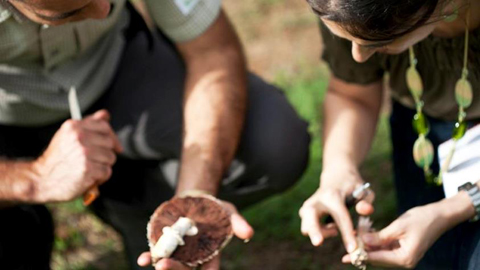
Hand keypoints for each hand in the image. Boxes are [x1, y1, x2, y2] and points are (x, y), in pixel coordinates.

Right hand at [33, 110, 121, 202]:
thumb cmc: (58, 159)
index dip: (112, 137)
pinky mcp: (88, 169)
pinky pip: (106, 172)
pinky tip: (89, 178)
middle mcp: (79, 137)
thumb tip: (105, 115)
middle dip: (106, 153)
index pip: (104, 126)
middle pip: (110, 143)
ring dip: (103, 166)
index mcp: (74, 126)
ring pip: (110, 158)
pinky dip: (100, 178)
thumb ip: (88, 124)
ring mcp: (84, 153)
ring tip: (89, 169)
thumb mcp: (68, 136)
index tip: (115, 146)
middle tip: (95, 161)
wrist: (41, 180)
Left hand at [137, 200, 253, 269]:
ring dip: (162, 266)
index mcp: (211, 254)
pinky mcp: (165, 244)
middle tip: (165, 266)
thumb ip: (238, 224)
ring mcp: (178, 252)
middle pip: (186, 269)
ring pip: (170, 264)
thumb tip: (249, 233)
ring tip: (156, 264)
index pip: (210, 268)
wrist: (196, 199)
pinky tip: (143, 259)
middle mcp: (194, 256)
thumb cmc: (216, 209)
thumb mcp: (229, 213)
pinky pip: (155, 254)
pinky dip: (149, 258)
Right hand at [299, 169, 373, 252]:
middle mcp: (317, 200)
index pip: (340, 217)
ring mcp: (308, 206)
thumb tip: (365, 211)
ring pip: (307, 225)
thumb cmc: (352, 186)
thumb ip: (365, 202)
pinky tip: (332, 227)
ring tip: (335, 229)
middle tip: (318, 243)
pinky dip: (320, 232)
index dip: (347, 234)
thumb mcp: (364, 191)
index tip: (352, 249)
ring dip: (321, 233)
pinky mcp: (305, 212)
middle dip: (313, 230)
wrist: (336, 176)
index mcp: (333, 195)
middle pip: (310, 216)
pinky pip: (308, 228)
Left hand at [341, 204, 447, 268]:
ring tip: (353, 237)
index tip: (345, 257)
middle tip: (346, 245)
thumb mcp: (398, 227)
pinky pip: (385, 248)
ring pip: (379, 253)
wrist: (439, 215)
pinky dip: (375, 242)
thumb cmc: (421, 219)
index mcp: (405, 258)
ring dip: (367, 245)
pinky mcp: (402, 250)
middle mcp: (404, 261)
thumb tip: (363, 242)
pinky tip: (364, 235)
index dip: (360, 256)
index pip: (378, 259)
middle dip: (362, 250)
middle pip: (377, 258)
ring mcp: (403, 256)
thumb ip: (380, 236)